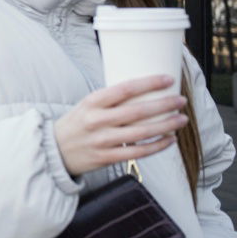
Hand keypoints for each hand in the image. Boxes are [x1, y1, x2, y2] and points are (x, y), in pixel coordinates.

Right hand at [54, 75, 187, 176]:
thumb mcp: (86, 105)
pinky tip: (170, 139)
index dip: (149, 83)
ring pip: (142, 133)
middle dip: (164, 105)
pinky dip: (157, 145)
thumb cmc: (76, 124)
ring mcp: (103, 140)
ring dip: (166, 125)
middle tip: (180, 100)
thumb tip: (144, 91)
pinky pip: (138, 152)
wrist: (55, 150)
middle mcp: (97, 120)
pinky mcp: (107, 157)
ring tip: (181, 119)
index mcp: (92, 102)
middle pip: (138, 111)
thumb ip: (110, 100)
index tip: (167, 79)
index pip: (125, 89)